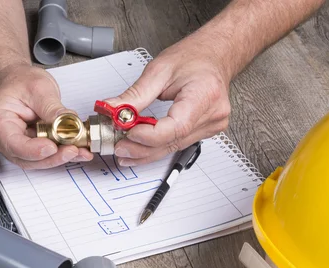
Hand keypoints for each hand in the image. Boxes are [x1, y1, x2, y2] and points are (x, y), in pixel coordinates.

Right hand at [0, 65, 93, 168]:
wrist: (20, 82)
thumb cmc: (21, 82)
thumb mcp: (39, 88)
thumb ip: (51, 107)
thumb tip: (66, 123)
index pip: (13, 144)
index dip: (34, 150)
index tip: (52, 147)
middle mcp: (3, 139)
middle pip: (27, 158)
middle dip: (52, 157)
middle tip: (73, 150)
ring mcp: (16, 146)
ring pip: (38, 161)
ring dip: (60, 158)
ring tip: (80, 151)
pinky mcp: (30, 149)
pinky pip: (46, 156)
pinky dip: (62, 154)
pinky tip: (79, 151)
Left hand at [105, 37, 231, 165]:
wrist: (215, 55)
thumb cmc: (193, 57)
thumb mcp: (159, 70)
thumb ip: (135, 94)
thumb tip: (113, 110)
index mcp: (205, 94)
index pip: (176, 127)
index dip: (149, 135)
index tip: (127, 132)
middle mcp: (212, 115)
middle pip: (172, 142)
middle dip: (141, 147)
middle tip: (118, 146)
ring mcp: (211, 126)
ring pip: (173, 148)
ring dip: (146, 152)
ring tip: (124, 150)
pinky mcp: (206, 132)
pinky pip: (177, 145)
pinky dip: (156, 148)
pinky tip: (140, 149)